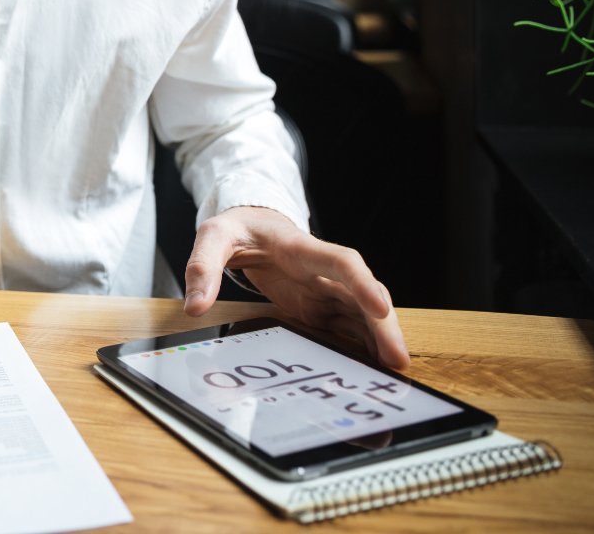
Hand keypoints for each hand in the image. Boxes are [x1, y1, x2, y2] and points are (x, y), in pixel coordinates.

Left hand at [183, 206, 409, 369]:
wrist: (250, 224)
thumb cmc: (236, 227)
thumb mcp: (212, 237)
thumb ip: (202, 268)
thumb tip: (195, 306)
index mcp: (301, 248)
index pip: (341, 262)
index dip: (362, 284)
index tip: (380, 307)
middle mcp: (321, 270)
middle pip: (363, 294)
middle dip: (384, 325)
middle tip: (398, 360)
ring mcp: (324, 289)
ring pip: (362, 312)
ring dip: (380, 338)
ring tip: (395, 370)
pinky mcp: (320, 306)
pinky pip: (348, 325)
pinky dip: (363, 344)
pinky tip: (374, 366)